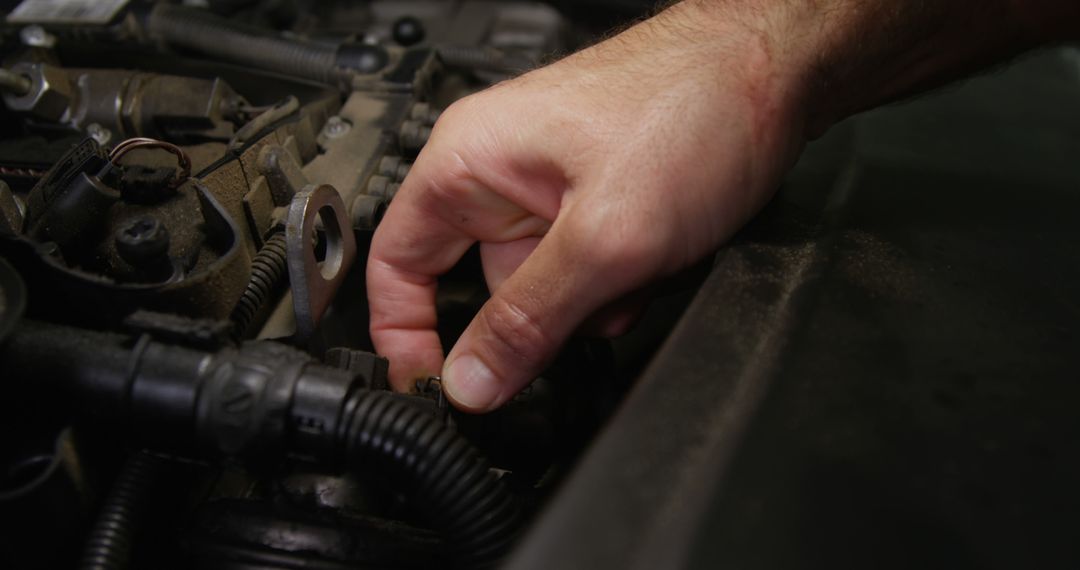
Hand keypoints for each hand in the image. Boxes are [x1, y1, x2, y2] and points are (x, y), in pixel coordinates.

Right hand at [367, 2, 810, 411]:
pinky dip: (620, 281)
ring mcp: (552, 187)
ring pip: (546, 286)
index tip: (431, 386)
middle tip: (588, 306)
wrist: (778, 75)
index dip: (404, 334)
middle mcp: (502, 172)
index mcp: (469, 161)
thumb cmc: (692, 109)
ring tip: (639, 265)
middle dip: (540, 316)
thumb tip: (471, 380)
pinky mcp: (597, 200)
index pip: (396, 263)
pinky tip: (657, 259)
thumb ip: (529, 318)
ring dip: (591, 300)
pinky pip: (588, 269)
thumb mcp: (603, 237)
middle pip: (484, 286)